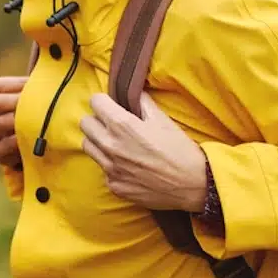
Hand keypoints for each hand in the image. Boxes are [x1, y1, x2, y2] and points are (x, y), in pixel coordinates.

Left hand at [80, 91, 208, 211]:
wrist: (192, 184)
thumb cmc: (179, 149)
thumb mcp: (162, 119)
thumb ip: (142, 102)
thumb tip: (131, 92)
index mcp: (122, 125)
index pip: (95, 102)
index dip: (104, 101)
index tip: (110, 105)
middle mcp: (111, 146)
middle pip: (85, 124)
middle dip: (97, 119)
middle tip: (111, 123)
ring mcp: (110, 168)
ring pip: (88, 146)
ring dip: (98, 141)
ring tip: (116, 143)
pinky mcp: (114, 185)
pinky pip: (102, 169)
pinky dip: (110, 164)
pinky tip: (127, 164)